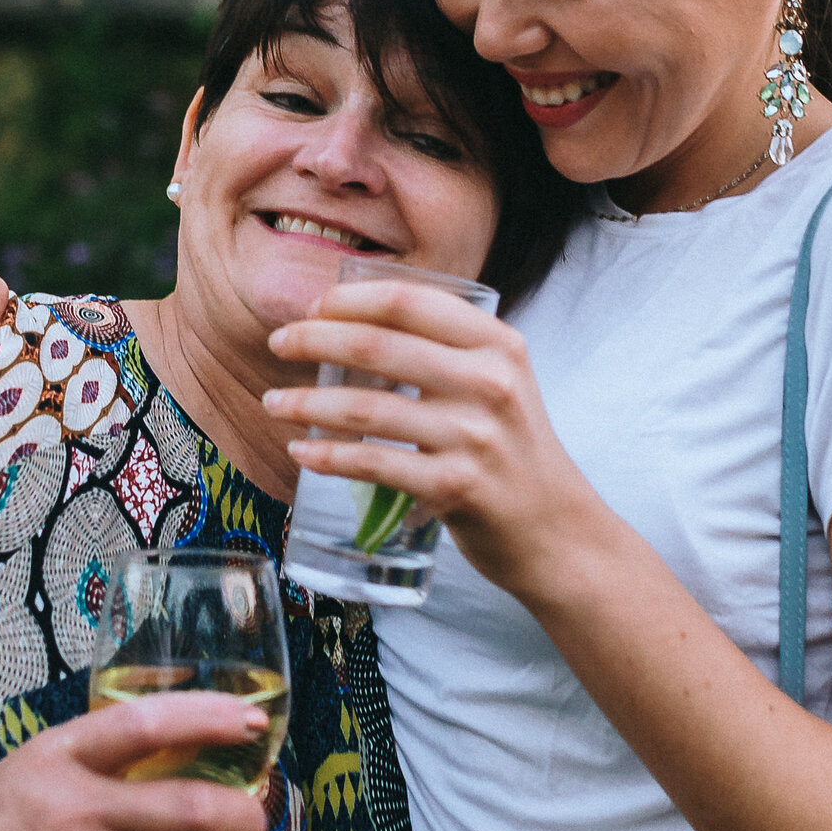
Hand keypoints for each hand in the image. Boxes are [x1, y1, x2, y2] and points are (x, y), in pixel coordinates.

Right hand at [0, 692, 270, 830]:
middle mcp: (73, 807)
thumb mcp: (36, 764)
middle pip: (184, 805)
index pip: (146, 724)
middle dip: (238, 811)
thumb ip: (100, 754)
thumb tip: (185, 743)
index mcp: (58, 754)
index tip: (251, 720)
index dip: (207, 719)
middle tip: (257, 813)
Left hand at [263, 279, 585, 594]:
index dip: (351, 299)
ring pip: (365, 407)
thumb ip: (449, 351)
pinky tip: (301, 450)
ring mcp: (473, 437)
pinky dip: (327, 455)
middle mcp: (490, 383)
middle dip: (313, 339)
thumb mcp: (500, 384)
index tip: (312, 306)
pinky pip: (372, 463)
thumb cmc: (512, 452)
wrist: (557, 531)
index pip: (411, 301)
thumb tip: (357, 323)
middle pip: (378, 345)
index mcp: (498, 345)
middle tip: (279, 344)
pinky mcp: (455, 487)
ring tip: (274, 403)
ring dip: (306, 402)